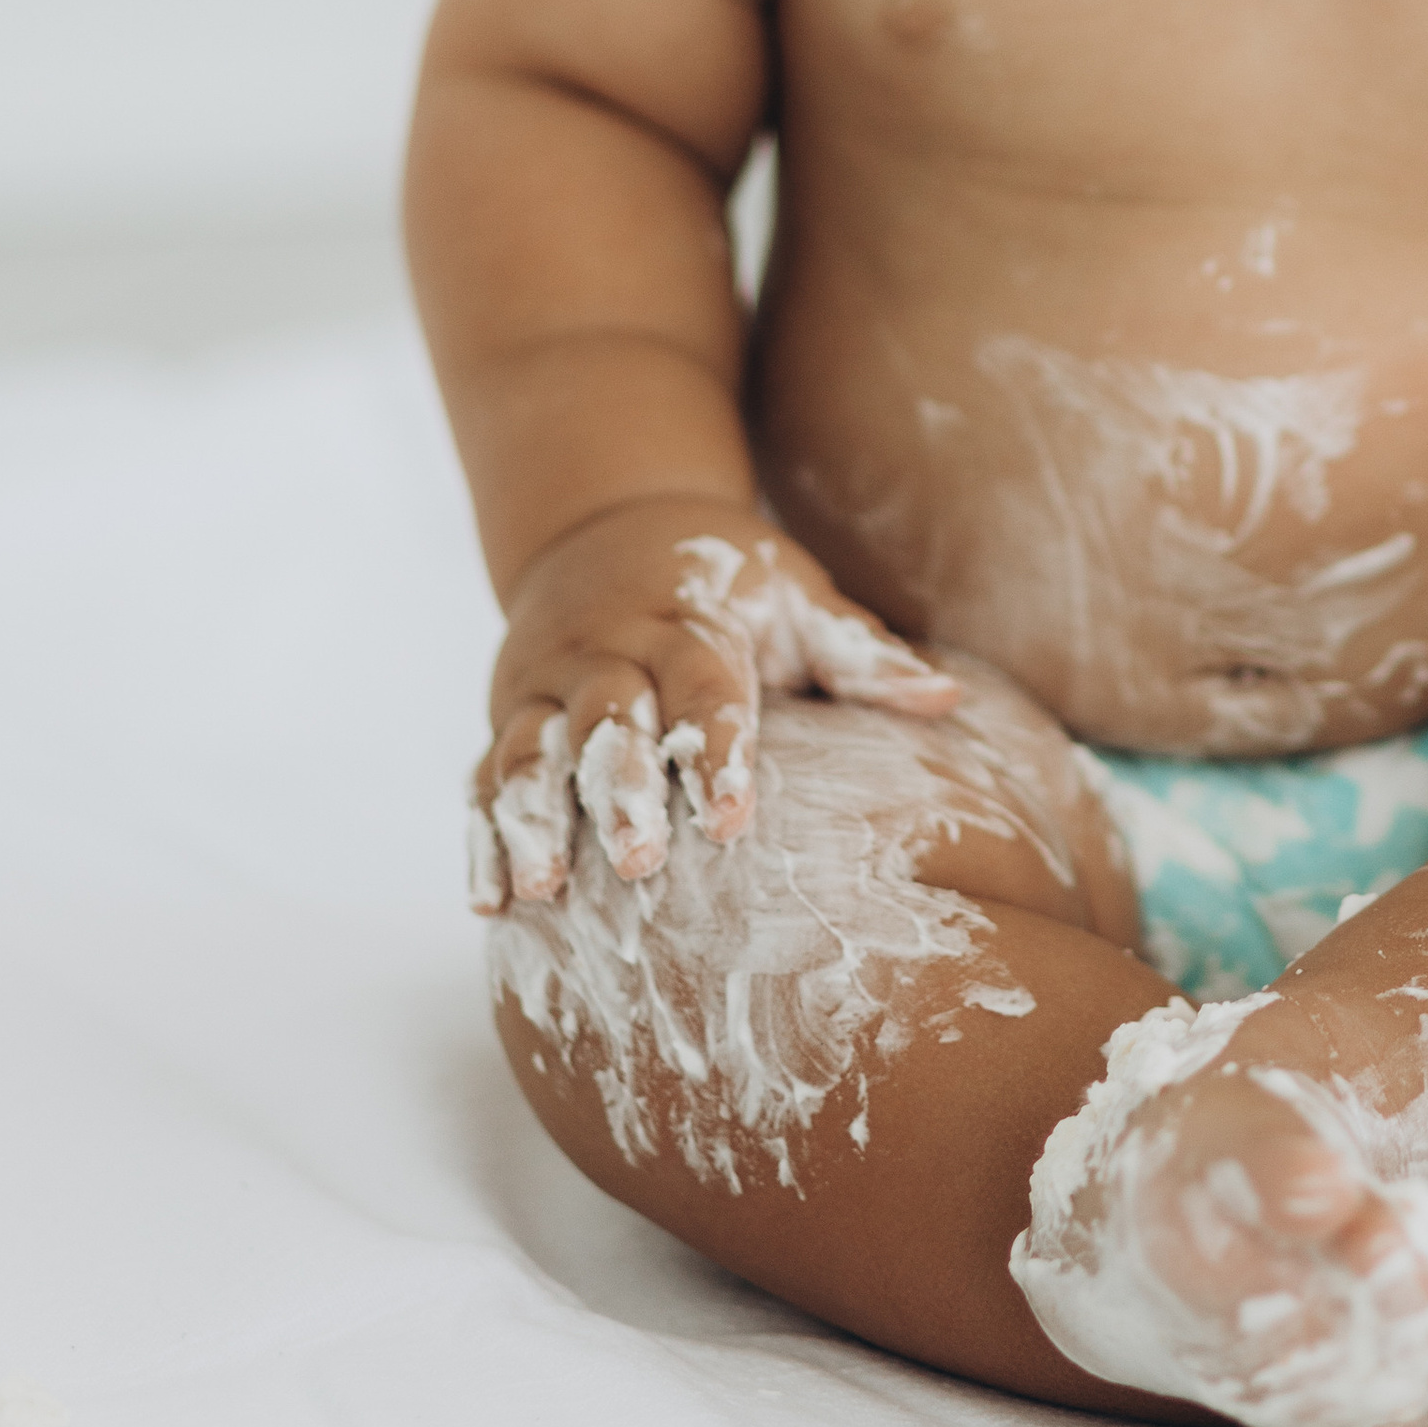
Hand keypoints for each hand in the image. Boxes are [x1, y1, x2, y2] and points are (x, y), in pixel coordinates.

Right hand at [466, 500, 957, 911]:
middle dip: (620, 791)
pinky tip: (488, 903)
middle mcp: (608, 651)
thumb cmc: (726, 577)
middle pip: (610, 719)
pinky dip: (480, 838)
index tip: (734, 818)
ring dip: (532, 818)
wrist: (606, 523)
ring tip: (542, 888)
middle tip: (640, 863)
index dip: (718, 750)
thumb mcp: (793, 593)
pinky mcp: (509, 718)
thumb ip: (859, 651)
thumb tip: (947, 701)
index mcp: (687, 622)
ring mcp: (548, 686)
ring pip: (533, 750)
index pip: (704, 687)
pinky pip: (485, 778)